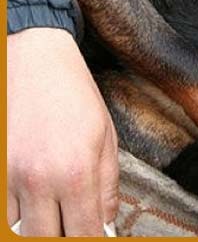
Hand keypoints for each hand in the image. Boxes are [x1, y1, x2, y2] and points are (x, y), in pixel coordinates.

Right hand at [8, 28, 118, 235]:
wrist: (33, 54)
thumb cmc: (72, 91)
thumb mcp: (105, 133)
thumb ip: (107, 185)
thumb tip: (104, 225)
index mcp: (76, 170)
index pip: (82, 235)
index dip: (90, 241)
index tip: (91, 236)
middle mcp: (38, 179)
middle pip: (44, 241)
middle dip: (60, 236)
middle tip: (69, 222)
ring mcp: (7, 175)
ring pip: (17, 230)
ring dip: (34, 226)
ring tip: (49, 205)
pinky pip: (1, 210)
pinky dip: (13, 210)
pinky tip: (27, 196)